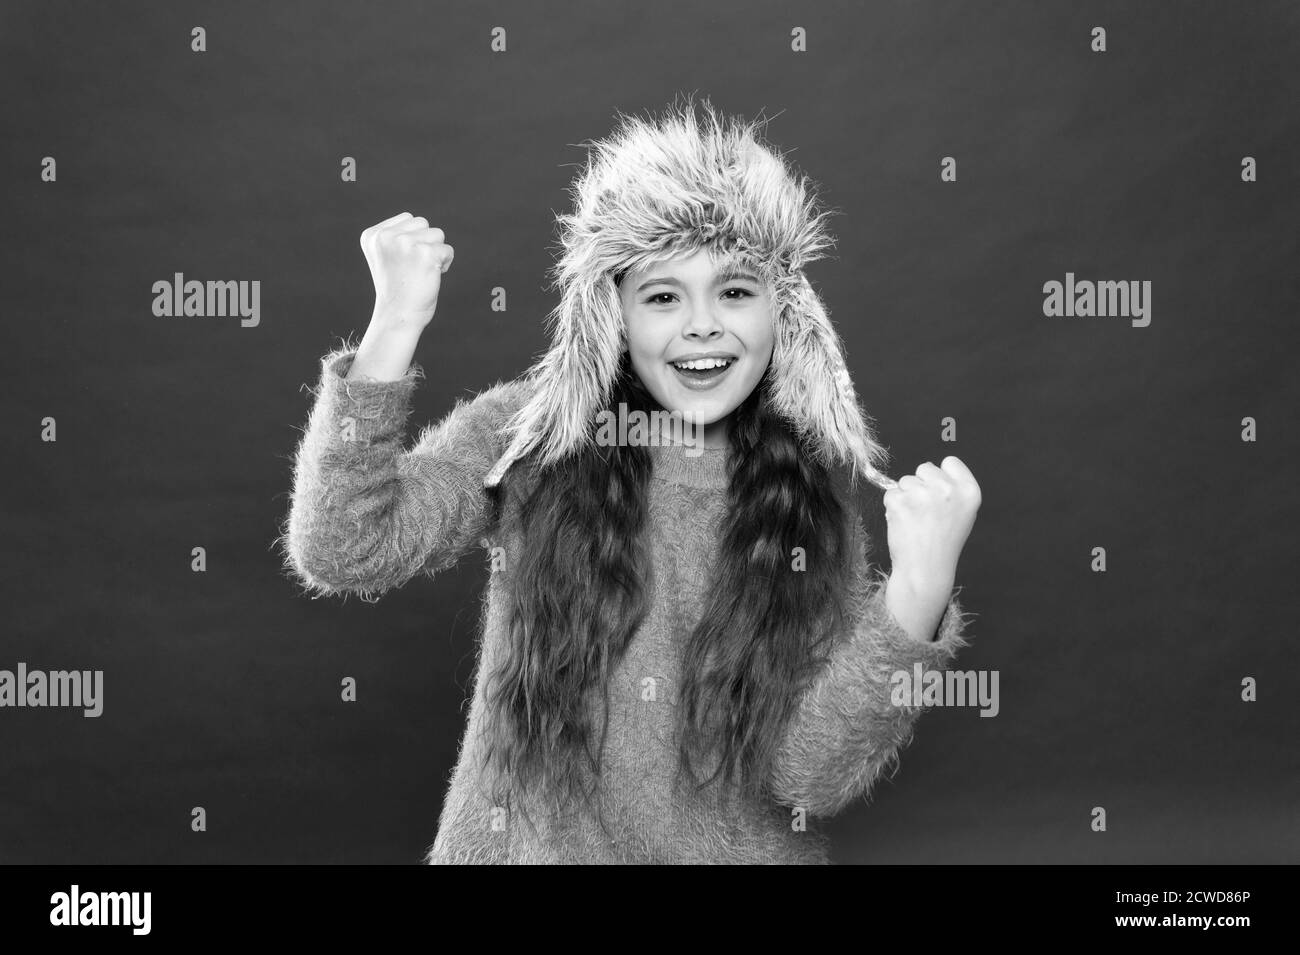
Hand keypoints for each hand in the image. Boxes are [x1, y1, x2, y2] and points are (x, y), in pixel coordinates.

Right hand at [361, 212, 454, 335]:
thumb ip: (396, 236)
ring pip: (437, 234)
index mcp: (373, 235)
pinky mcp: (425, 254)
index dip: (413, 240)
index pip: (408, 219)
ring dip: (436, 252)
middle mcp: (386, 236)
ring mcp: (405, 243)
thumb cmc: (397, 289)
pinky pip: (447, 250)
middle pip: (423, 223)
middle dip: (425, 243)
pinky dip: (445, 263)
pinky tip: (431, 276)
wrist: (398, 316)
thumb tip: (421, 225)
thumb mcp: (387, 256)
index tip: (402, 262)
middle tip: (414, 268)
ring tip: (421, 272)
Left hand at [883, 456, 980, 587]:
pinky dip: (893, 506)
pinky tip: (904, 523)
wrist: (925, 570)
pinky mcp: (900, 502)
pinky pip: (891, 493)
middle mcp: (948, 489)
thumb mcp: (962, 513)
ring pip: (906, 480)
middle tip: (926, 512)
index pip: (950, 462)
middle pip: (925, 468)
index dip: (941, 475)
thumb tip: (930, 471)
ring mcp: (923, 494)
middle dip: (921, 485)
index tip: (939, 493)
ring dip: (906, 497)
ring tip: (916, 520)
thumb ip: (952, 489)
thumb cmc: (943, 543)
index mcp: (969, 490)